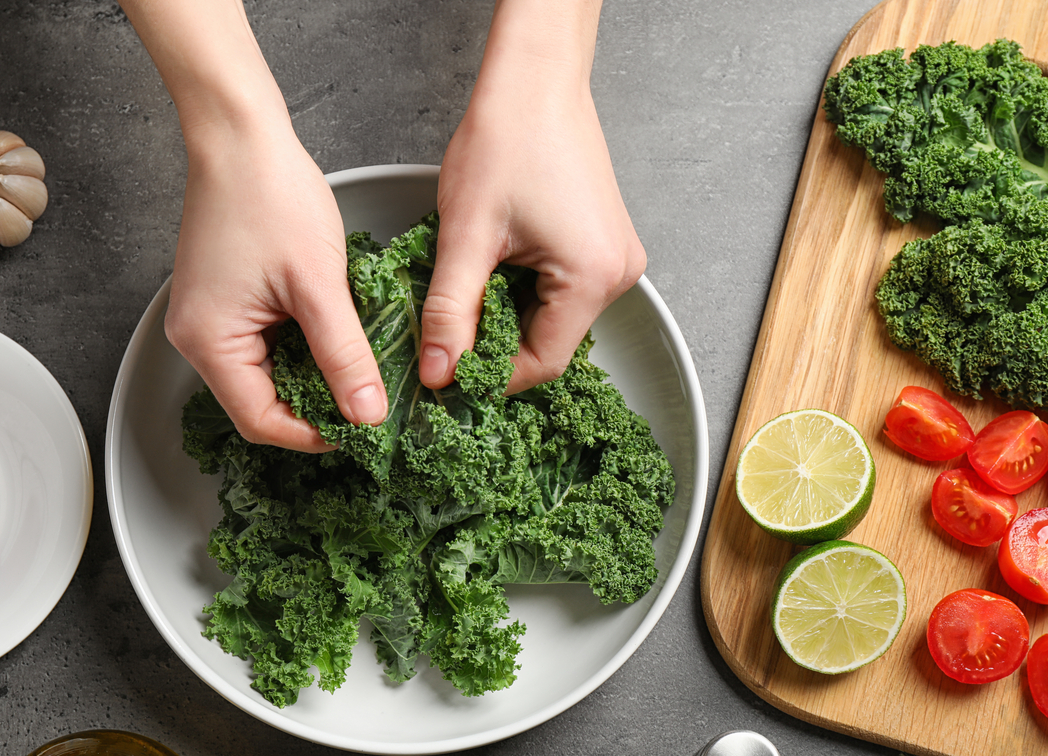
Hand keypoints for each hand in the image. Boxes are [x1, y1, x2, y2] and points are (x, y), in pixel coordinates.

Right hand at [164, 126, 387, 451]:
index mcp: (209, 341)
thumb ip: (344, 356)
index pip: (260, 421)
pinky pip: (263, 346)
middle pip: (260, 404)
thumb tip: (367, 413)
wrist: (242, 137)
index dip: (313, 434)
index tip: (361, 427)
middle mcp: (197, 338)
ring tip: (356, 366)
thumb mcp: (320, 285)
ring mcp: (207, 320)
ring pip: (266, 376)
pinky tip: (333, 336)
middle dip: (315, 407)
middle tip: (367, 399)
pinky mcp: (223, 303)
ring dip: (311, 376)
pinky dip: (300, 349)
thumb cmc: (272, 196)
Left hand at [419, 0, 645, 393]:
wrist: (534, 80)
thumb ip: (450, 312)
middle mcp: (617, 274)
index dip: (490, 375)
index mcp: (591, 277)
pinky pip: (561, 291)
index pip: (542, 364)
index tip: (448, 370)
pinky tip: (494, 267)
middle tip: (449, 328)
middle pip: (550, 343)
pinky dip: (522, 291)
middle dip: (496, 343)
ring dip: (506, 314)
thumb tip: (438, 371)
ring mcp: (615, 259)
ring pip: (552, 318)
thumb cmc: (507, 139)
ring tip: (469, 284)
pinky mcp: (603, 244)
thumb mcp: (466, 235)